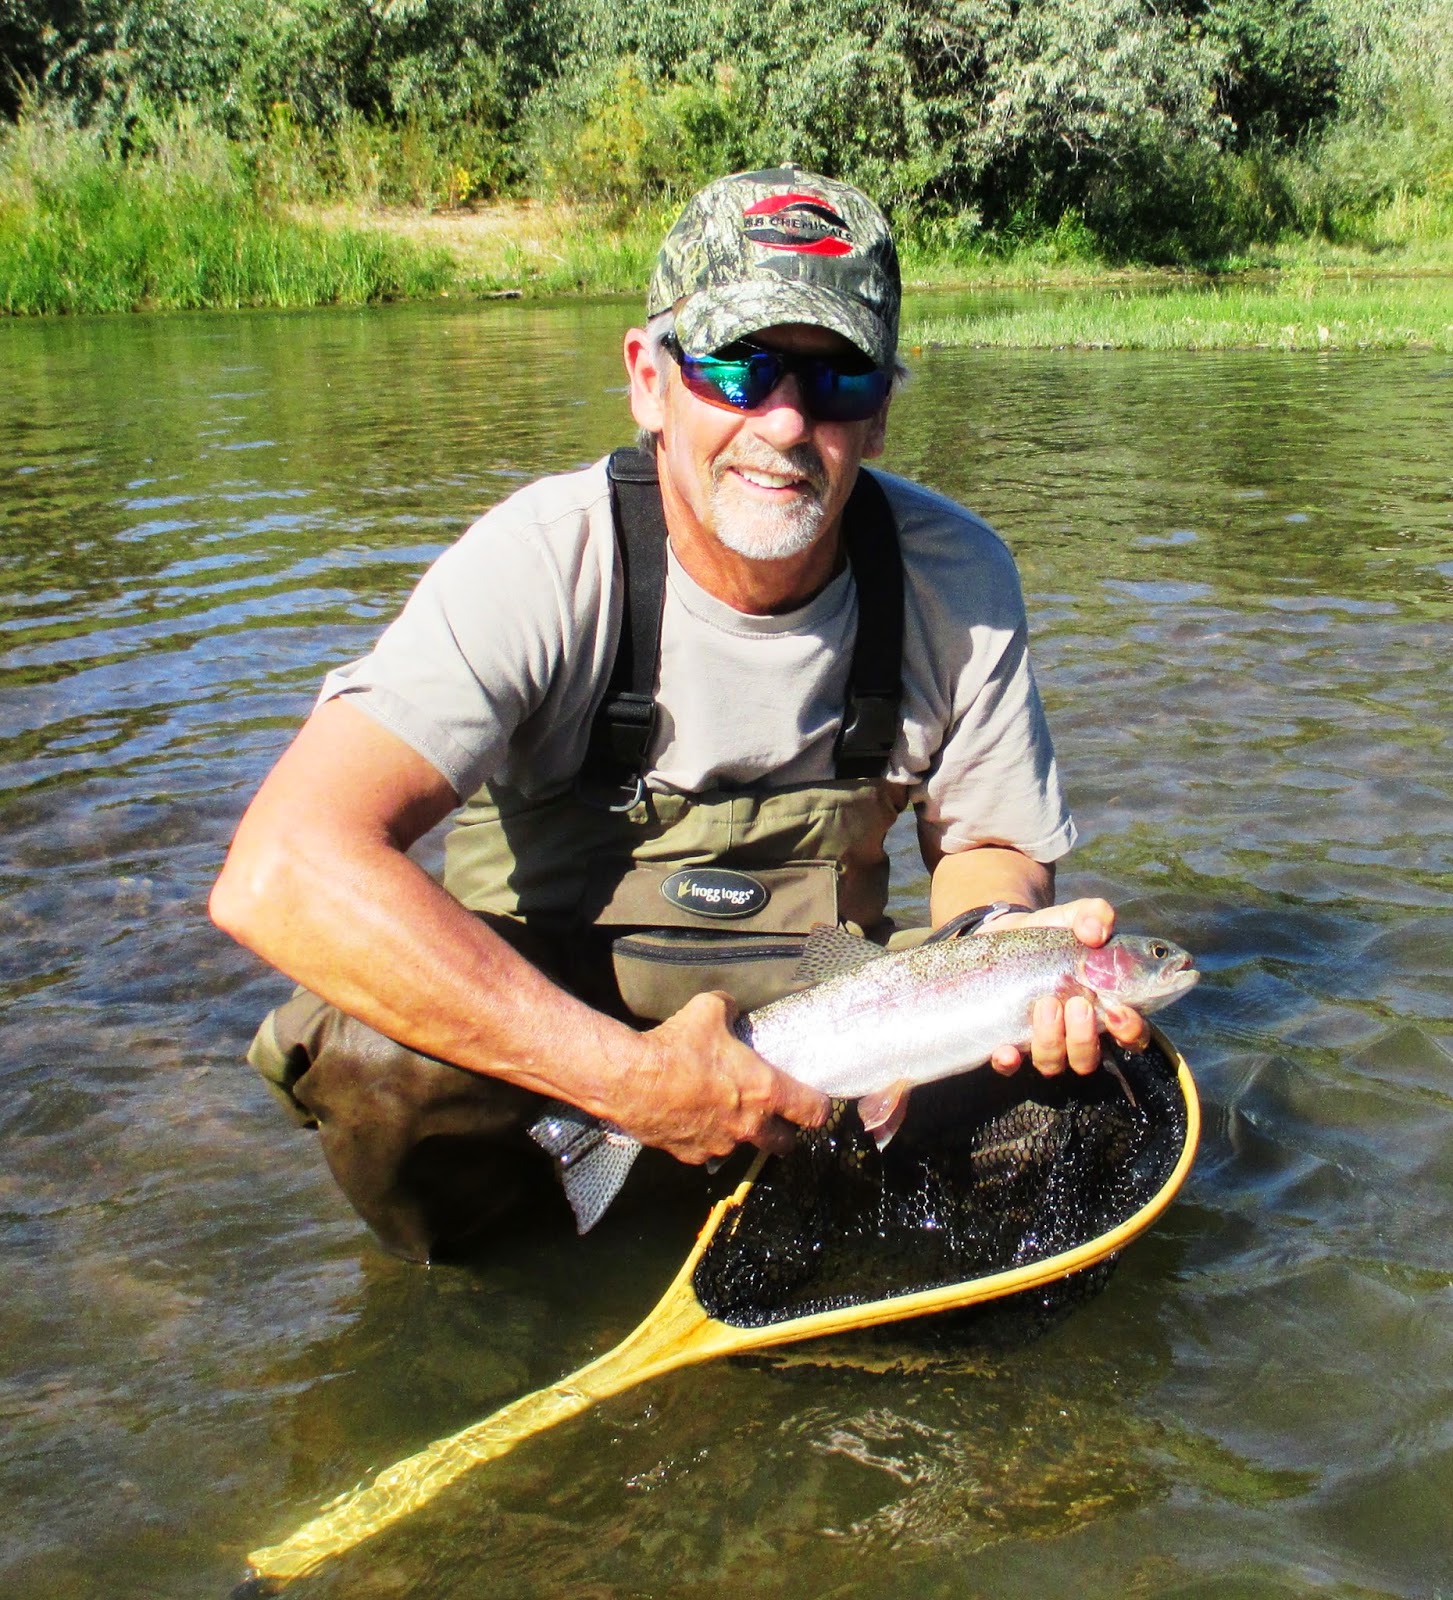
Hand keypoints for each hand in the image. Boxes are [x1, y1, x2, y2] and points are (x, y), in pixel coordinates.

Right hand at [617, 991, 829, 1164]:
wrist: (632, 1080)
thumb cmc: (677, 1045)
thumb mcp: (708, 1011)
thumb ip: (729, 1009)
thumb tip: (731, 1006)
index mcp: (764, 1091)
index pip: (813, 1111)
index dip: (819, 1107)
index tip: (816, 1102)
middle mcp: (749, 1125)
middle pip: (785, 1143)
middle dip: (783, 1131)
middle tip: (772, 1113)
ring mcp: (722, 1145)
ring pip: (743, 1146)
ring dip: (740, 1133)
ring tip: (720, 1111)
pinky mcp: (693, 1156)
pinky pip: (709, 1150)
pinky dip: (705, 1138)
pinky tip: (690, 1117)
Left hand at [980, 898, 1150, 1076]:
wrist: (1004, 933)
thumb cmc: (1051, 932)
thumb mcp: (1073, 917)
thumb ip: (1094, 915)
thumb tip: (1095, 932)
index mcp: (1103, 1008)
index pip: (1130, 1035)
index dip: (1129, 1031)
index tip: (1118, 1010)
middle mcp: (1074, 1033)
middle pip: (1088, 1058)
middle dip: (1084, 1037)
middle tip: (1076, 1003)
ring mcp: (1040, 1041)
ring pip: (1053, 1063)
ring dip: (1051, 1040)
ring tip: (1046, 1005)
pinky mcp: (1006, 1041)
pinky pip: (1009, 1066)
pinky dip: (1009, 1062)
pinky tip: (1006, 1050)